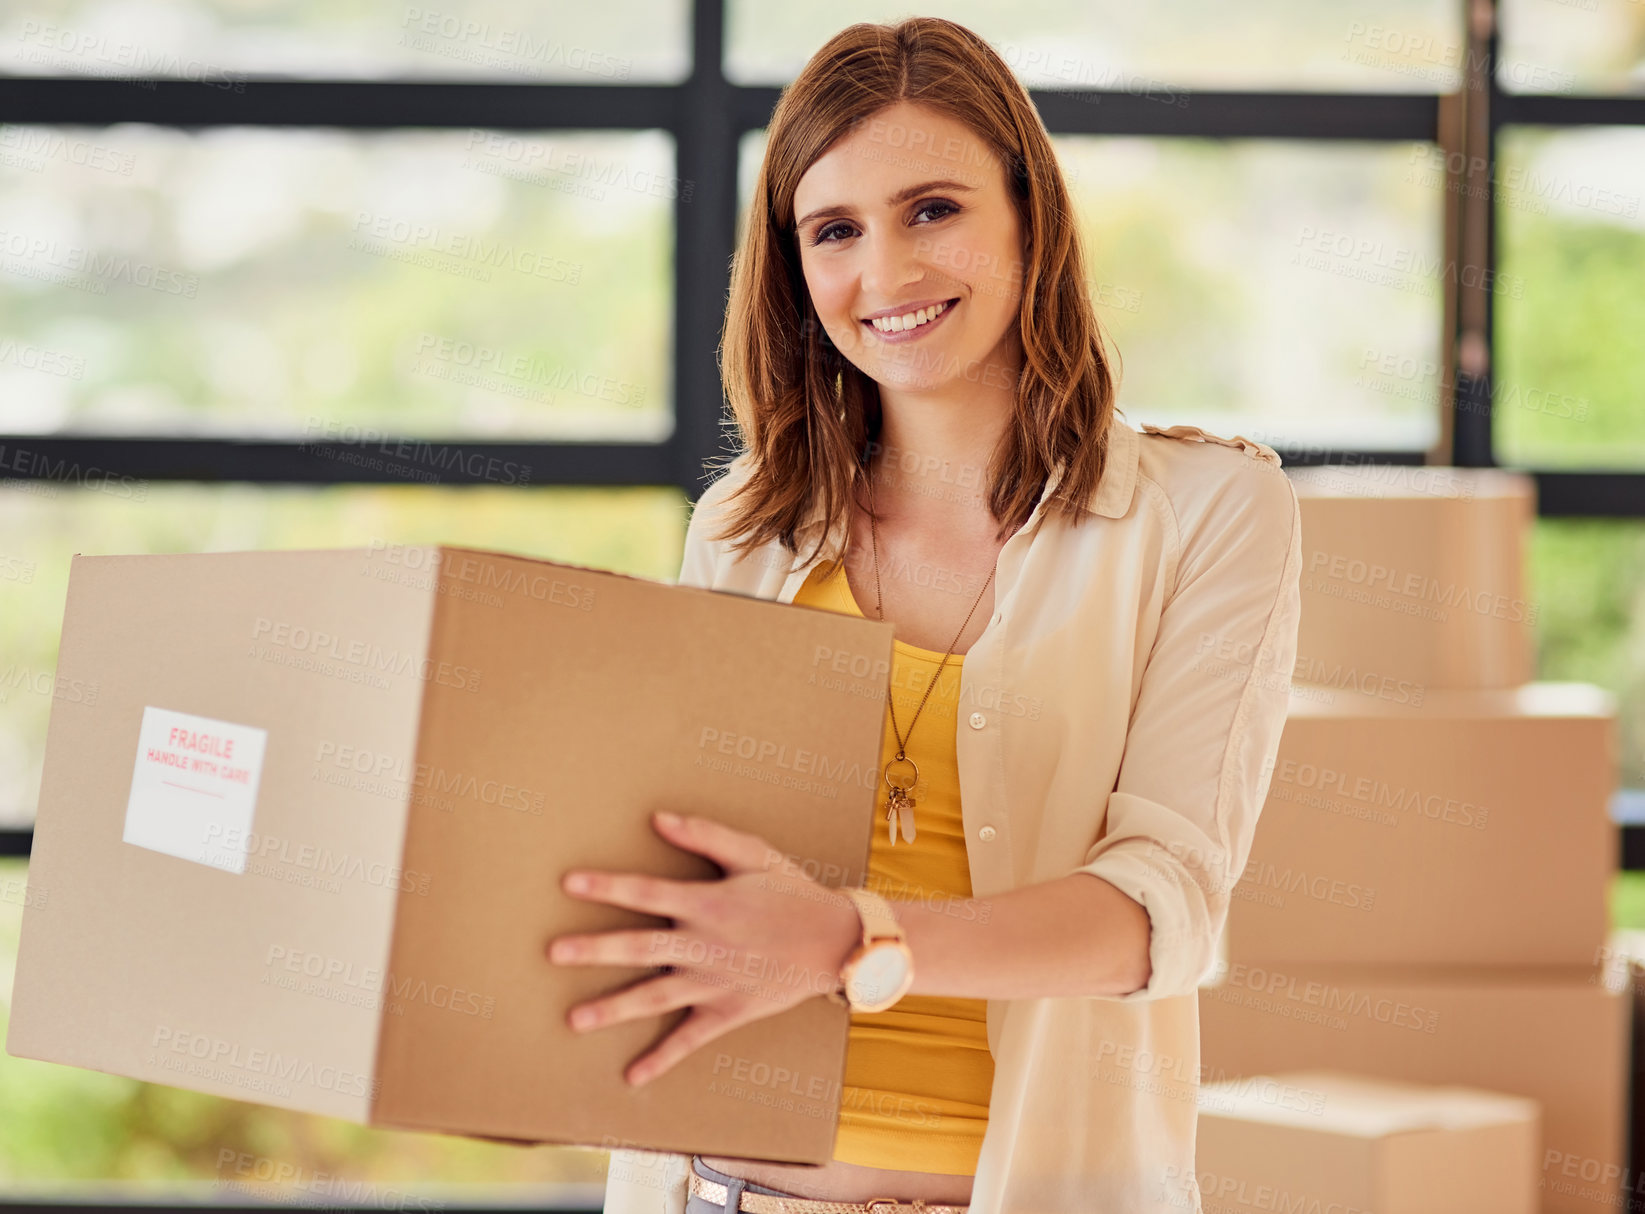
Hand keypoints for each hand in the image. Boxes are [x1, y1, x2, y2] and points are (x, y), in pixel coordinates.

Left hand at [545, 810, 861, 1086]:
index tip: (569, 884)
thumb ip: (705, 836)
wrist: (835, 940)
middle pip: (639, 948)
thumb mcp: (753, 853)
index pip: (646, 893)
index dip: (607, 887)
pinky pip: (690, 1039)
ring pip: (655, 997)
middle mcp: (703, 945)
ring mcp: (714, 983)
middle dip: (594, 951)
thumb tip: (658, 817)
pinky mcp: (727, 1012)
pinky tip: (633, 1075)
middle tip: (553, 953)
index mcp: (707, 903)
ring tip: (574, 1019)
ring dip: (614, 1008)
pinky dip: (662, 1058)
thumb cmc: (791, 891)